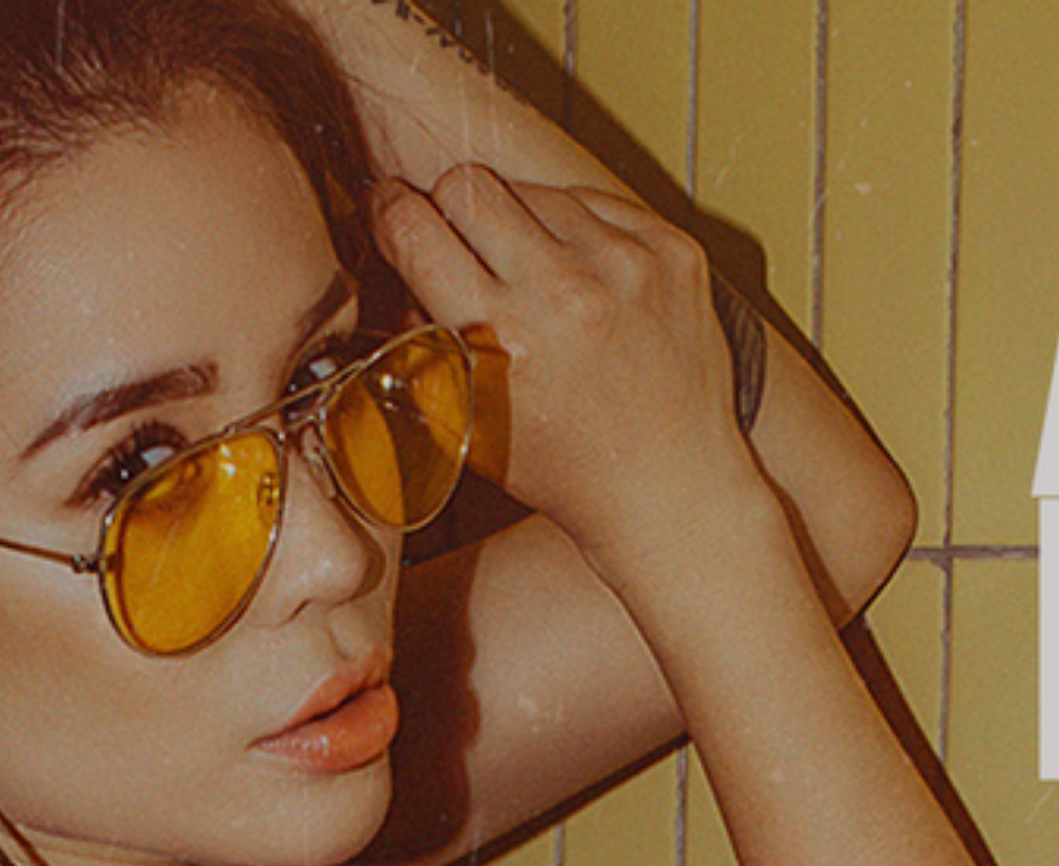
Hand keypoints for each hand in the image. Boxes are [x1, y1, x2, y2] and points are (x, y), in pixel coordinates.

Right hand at [370, 165, 761, 557]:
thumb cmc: (561, 466)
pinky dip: (576, 229)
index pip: (412, 228)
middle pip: (468, 185)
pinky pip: (595, 201)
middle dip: (448, 208)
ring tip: (527, 273)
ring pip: (533, 189)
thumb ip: (417, 343)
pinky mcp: (672, 251)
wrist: (668, 486)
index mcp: (500, 336)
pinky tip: (577, 276)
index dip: (387, 212)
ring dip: (517, 221)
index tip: (387, 210)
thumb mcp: (461, 419)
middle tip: (453, 238)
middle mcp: (565, 291)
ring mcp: (627, 264)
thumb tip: (393, 271)